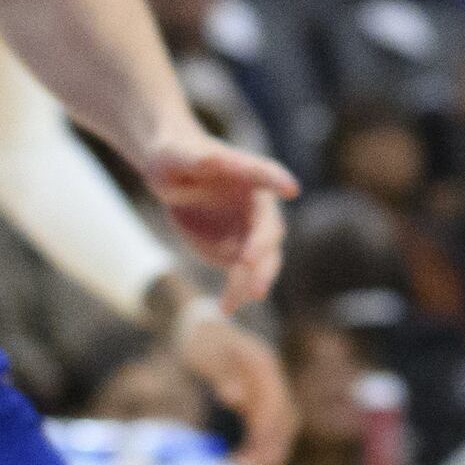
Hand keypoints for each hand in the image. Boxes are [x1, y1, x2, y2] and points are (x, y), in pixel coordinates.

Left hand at [137, 132, 298, 307]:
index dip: (277, 181)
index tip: (291, 189)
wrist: (173, 176)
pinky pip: (243, 275)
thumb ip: (196, 159)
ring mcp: (248, 230)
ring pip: (263, 258)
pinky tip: (227, 308)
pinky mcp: (235, 250)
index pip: (265, 174)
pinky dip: (238, 292)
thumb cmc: (175, 156)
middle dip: (264, 247)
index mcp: (246, 172)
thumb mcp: (177, 156)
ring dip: (257, 277)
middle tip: (249, 263)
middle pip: (269, 228)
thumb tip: (212, 158)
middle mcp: (255, 203)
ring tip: (245, 297)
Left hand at [171, 302, 298, 464]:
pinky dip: (261, 443)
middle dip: (270, 446)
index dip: (264, 432)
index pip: (274, 404)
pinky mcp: (257, 397)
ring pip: (280, 424)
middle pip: (283, 417)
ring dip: (268, 448)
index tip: (248, 454)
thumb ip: (221, 373)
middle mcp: (271, 377)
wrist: (197, 323)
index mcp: (262, 365)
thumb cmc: (200, 337)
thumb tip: (234, 398)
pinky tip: (243, 457)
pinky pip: (268, 424)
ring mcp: (266, 387)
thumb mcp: (204, 351)